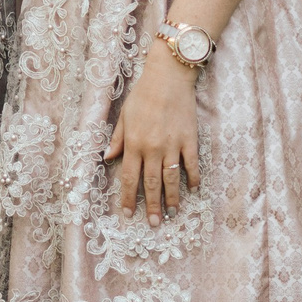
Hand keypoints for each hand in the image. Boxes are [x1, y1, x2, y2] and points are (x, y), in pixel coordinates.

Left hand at [104, 46, 199, 225]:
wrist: (168, 77)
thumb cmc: (143, 94)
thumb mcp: (124, 116)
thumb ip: (118, 139)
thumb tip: (108, 159)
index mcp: (134, 143)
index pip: (129, 177)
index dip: (128, 198)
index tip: (127, 214)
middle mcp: (152, 148)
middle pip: (151, 184)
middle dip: (151, 206)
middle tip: (153, 224)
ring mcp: (173, 145)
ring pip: (171, 179)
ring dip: (172, 199)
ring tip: (171, 214)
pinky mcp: (190, 140)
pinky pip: (192, 165)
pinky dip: (193, 179)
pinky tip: (193, 190)